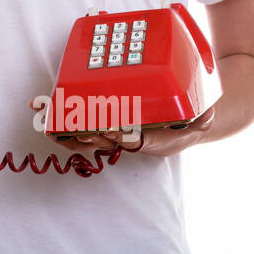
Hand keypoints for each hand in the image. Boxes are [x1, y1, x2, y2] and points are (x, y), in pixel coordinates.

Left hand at [27, 99, 215, 157]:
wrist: (185, 128)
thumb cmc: (188, 123)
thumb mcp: (200, 121)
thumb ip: (202, 118)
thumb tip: (207, 112)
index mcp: (149, 140)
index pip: (129, 139)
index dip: (116, 135)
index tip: (105, 130)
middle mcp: (128, 140)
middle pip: (100, 141)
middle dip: (81, 135)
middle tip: (63, 127)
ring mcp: (115, 135)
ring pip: (87, 139)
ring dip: (66, 134)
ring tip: (46, 126)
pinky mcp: (106, 128)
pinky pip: (83, 130)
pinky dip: (66, 127)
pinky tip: (48, 121)